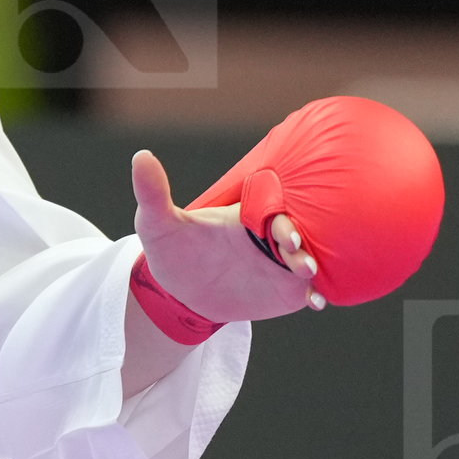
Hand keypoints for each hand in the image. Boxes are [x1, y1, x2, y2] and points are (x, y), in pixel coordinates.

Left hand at [131, 149, 321, 321]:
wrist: (180, 292)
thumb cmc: (171, 249)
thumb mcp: (157, 223)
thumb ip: (152, 193)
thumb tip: (141, 156)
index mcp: (246, 214)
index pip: (270, 207)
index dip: (279, 216)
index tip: (281, 228)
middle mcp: (269, 235)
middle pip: (296, 232)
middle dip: (301, 242)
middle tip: (299, 256)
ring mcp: (282, 263)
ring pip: (308, 259)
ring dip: (315, 267)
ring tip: (311, 278)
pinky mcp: (287, 290)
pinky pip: (310, 289)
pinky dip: (318, 293)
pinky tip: (317, 302)